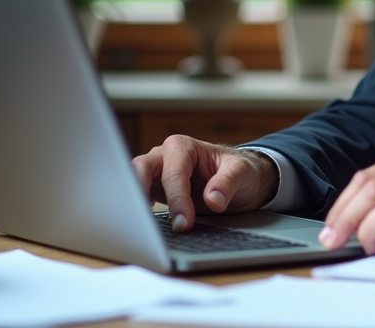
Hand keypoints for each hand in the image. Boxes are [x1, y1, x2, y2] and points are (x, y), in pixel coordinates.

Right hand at [132, 135, 278, 231]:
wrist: (239, 179)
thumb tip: (213, 199)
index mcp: (184, 147)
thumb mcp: (242, 173)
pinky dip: (135, 210)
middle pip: (140, 170)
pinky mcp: (153, 190)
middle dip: (140, 194)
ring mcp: (156, 173)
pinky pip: (137, 198)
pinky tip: (139, 226)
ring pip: (132, 182)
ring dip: (133, 202)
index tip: (184, 222)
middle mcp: (165, 156)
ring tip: (136, 226)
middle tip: (146, 223)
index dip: (177, 200)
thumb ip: (228, 183)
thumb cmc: (240, 171)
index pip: (174, 174)